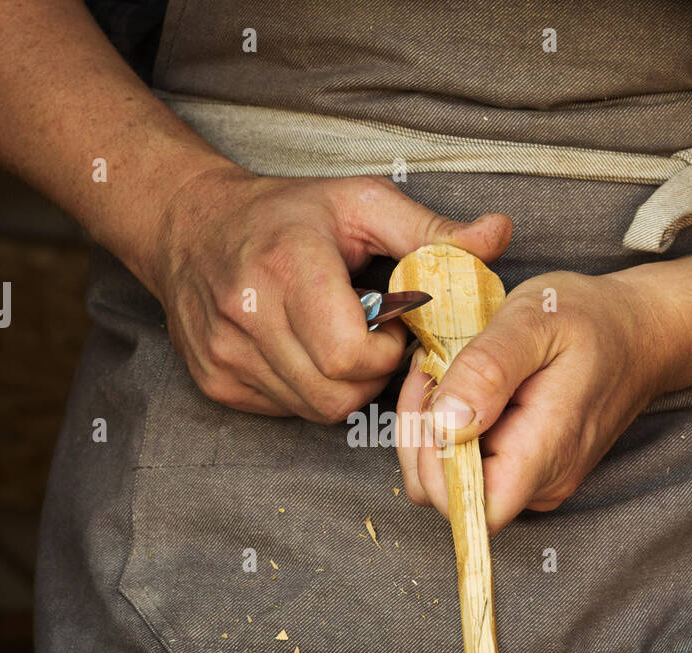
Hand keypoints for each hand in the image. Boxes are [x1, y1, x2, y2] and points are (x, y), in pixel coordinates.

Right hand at [139, 166, 512, 421]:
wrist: (192, 226)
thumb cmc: (289, 214)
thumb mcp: (364, 204)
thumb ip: (433, 231)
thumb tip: (499, 236)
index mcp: (287, 266)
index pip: (350, 356)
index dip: (385, 353)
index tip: (390, 325)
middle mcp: (246, 314)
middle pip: (336, 395)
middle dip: (370, 375)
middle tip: (373, 338)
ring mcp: (224, 353)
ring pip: (313, 410)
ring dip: (343, 386)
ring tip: (340, 340)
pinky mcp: (215, 380)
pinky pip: (285, 410)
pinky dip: (308, 390)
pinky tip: (306, 351)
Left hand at [396, 268, 675, 531]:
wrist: (639, 332)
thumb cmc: (590, 320)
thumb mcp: (534, 320)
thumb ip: (487, 370)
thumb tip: (446, 423)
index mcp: (543, 453)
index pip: (466, 505)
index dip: (430, 459)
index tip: (433, 392)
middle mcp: (541, 483)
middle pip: (448, 496)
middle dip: (421, 435)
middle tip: (432, 368)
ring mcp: (536, 483)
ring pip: (453, 482)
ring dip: (432, 431)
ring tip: (448, 372)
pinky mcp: (529, 472)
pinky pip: (473, 469)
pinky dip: (453, 431)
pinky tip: (465, 387)